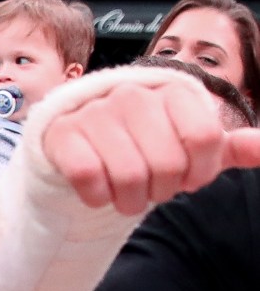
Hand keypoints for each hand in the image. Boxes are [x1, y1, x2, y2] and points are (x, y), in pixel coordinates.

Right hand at [37, 66, 259, 215]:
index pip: (205, 138)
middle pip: (167, 163)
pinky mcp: (62, 134)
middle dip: (162, 190)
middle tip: (152, 189)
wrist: (82, 140)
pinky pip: (88, 176)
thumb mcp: (188, 144)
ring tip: (127, 195)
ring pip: (128, 175)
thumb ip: (229, 146)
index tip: (188, 178)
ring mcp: (94, 112)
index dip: (200, 172)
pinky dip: (96, 197)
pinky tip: (98, 191)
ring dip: (130, 200)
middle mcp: (132, 94)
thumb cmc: (141, 143)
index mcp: (171, 91)